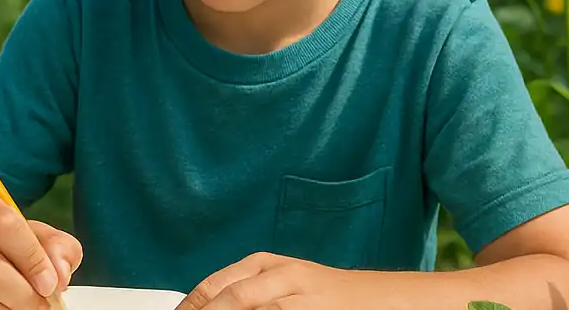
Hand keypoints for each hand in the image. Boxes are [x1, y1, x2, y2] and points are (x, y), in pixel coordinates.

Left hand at [178, 252, 361, 309]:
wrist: (377, 299)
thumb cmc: (324, 295)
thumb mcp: (281, 281)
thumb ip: (246, 290)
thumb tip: (203, 304)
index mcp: (264, 264)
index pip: (213, 285)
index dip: (190, 304)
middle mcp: (280, 276)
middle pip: (228, 296)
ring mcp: (297, 298)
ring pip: (246, 303)